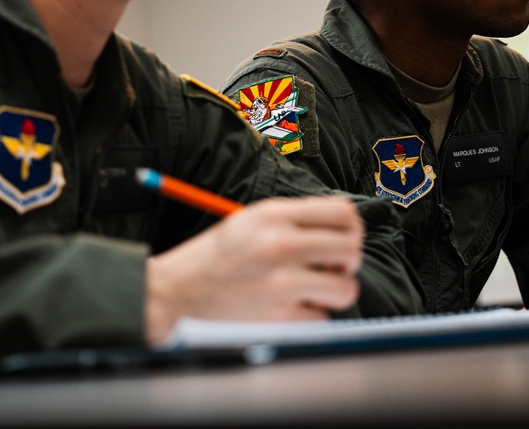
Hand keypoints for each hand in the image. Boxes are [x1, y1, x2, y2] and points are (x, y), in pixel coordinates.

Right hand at [144, 195, 364, 343]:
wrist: (176, 292)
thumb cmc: (216, 257)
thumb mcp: (250, 221)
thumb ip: (294, 219)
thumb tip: (342, 229)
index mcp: (275, 215)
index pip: (343, 212)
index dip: (351, 226)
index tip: (345, 237)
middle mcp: (281, 244)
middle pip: (351, 247)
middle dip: (349, 260)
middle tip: (334, 267)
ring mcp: (282, 282)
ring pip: (346, 287)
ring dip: (336, 290)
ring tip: (316, 289)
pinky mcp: (279, 317)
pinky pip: (322, 318)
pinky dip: (310, 316)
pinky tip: (290, 307)